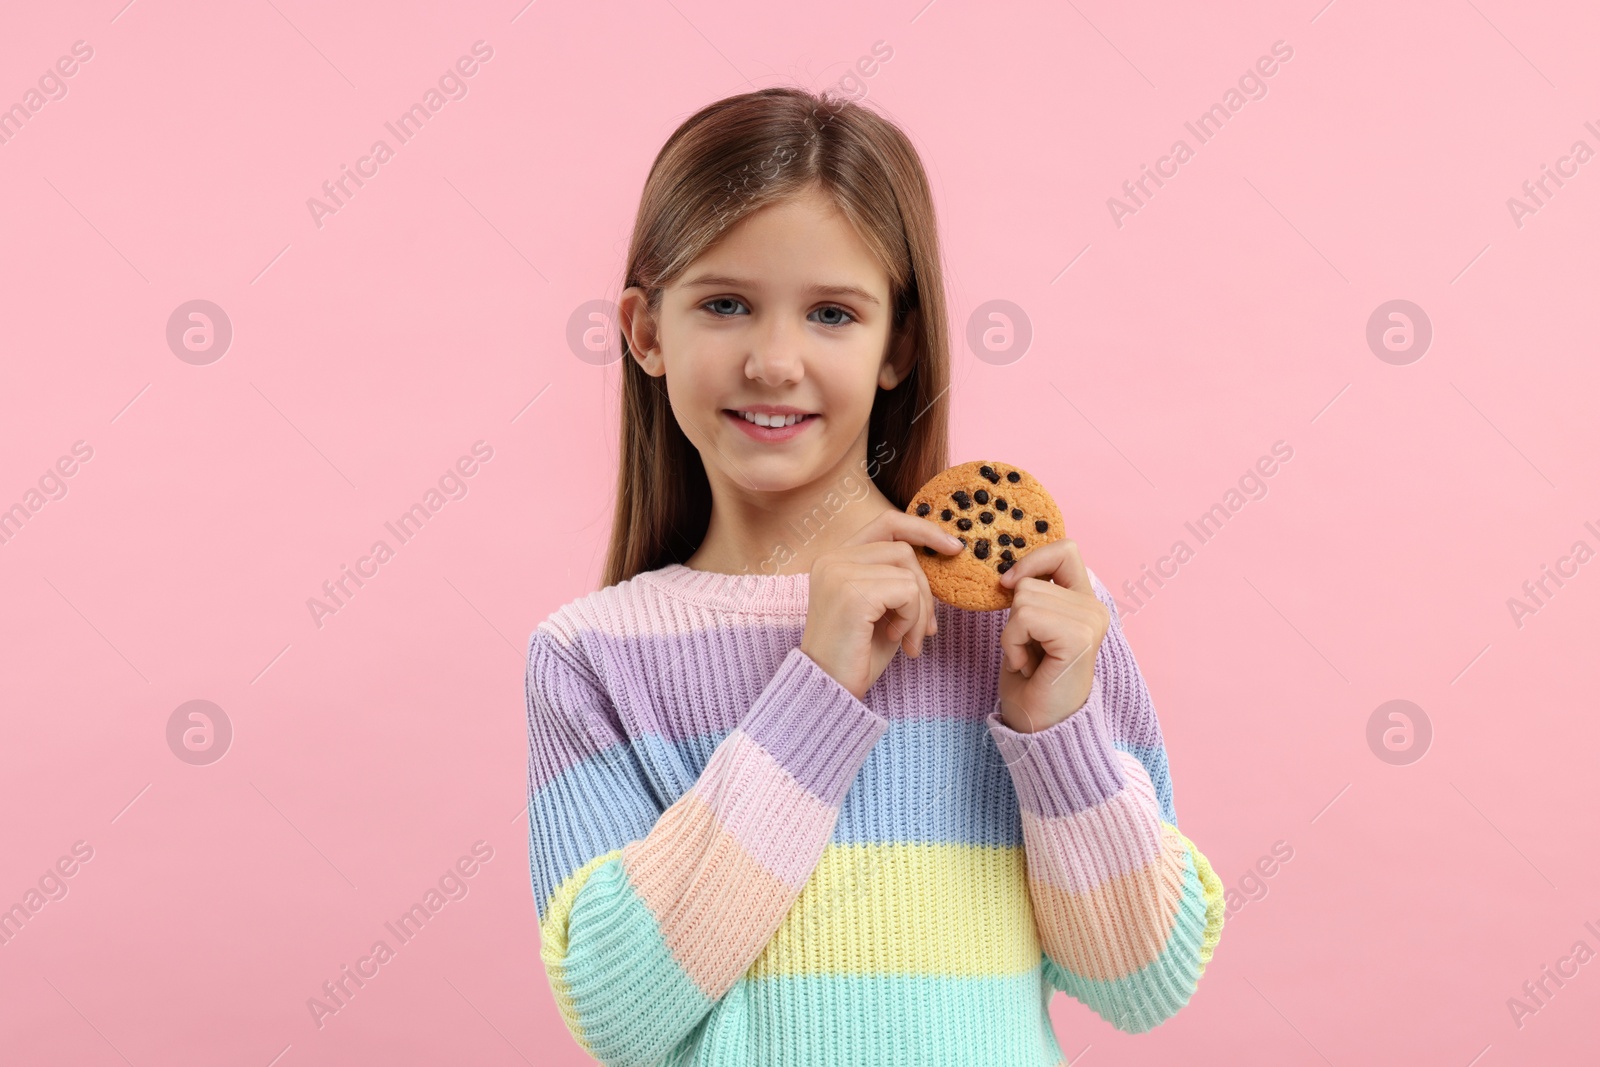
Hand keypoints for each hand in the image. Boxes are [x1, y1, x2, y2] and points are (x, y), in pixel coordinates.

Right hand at [800, 509, 964, 700]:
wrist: (829, 689)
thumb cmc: (857, 653)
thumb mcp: (883, 607)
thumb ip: (899, 578)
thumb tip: (944, 553)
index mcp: (836, 557)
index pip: (887, 523)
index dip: (923, 529)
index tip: (953, 548)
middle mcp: (833, 559)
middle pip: (904, 550)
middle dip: (926, 590)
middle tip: (927, 627)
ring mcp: (839, 574)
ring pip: (909, 572)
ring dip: (920, 610)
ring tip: (909, 638)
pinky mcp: (852, 594)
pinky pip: (907, 592)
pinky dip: (912, 618)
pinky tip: (897, 639)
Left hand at [994, 537, 1109, 732]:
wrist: (1039, 727)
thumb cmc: (1031, 682)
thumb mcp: (1029, 627)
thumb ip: (1031, 595)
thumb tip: (1009, 572)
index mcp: (1085, 601)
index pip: (1065, 549)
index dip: (1032, 560)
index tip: (1010, 586)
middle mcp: (1095, 609)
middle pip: (1029, 580)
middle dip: (1013, 617)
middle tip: (1029, 651)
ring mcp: (1090, 622)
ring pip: (1023, 598)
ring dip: (1011, 634)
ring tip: (1029, 660)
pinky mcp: (1079, 637)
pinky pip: (1023, 618)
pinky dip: (1012, 644)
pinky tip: (1028, 666)